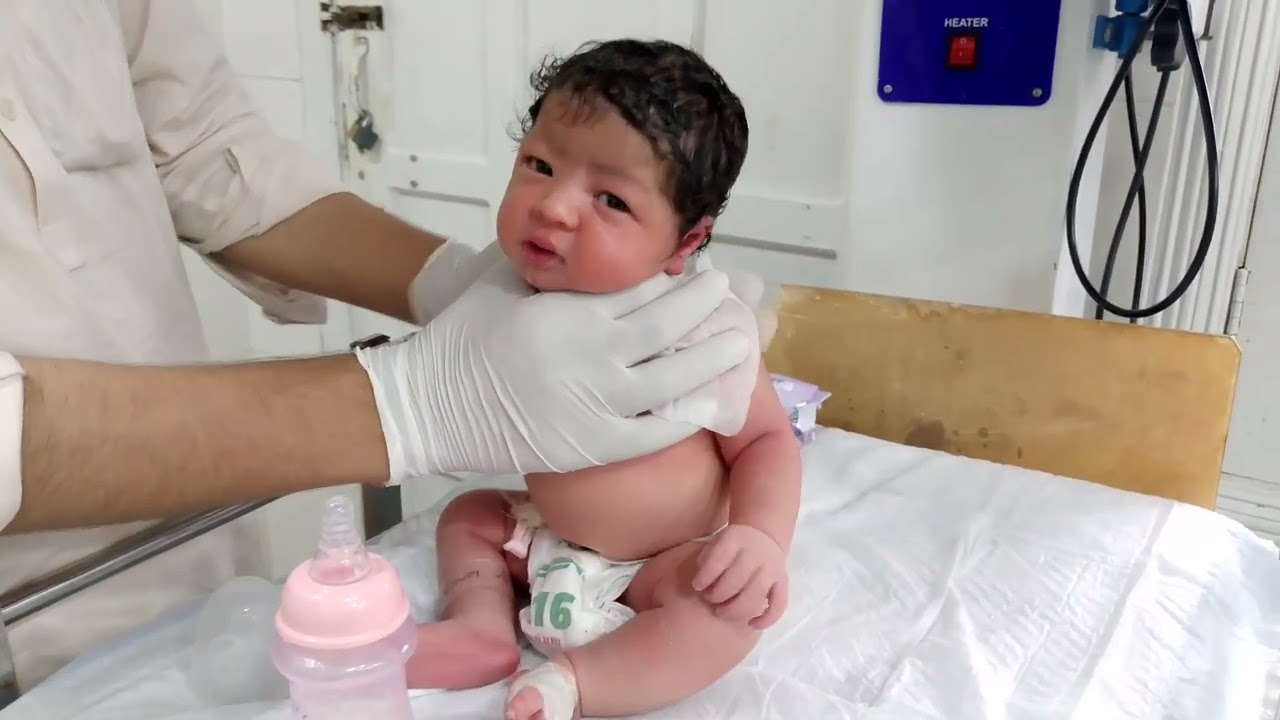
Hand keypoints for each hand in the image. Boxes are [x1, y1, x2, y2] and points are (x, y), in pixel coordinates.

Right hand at [355, 256, 751, 479]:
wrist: (428, 404)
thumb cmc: (462, 337)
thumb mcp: (505, 283)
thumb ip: (551, 270)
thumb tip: (584, 251)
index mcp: (572, 311)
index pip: (642, 291)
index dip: (680, 282)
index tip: (705, 273)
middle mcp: (592, 354)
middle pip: (668, 328)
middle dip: (707, 308)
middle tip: (733, 296)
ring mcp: (595, 403)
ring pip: (672, 380)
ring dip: (710, 359)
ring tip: (739, 345)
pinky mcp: (589, 444)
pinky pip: (651, 434)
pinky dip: (684, 419)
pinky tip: (710, 406)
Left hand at [692, 524, 788, 629]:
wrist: (764, 537)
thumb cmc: (733, 545)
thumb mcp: (717, 541)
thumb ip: (706, 558)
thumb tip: (700, 583)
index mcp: (736, 539)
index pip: (719, 559)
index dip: (706, 576)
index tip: (696, 586)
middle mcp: (756, 552)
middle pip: (736, 579)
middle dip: (718, 594)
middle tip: (708, 599)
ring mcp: (772, 568)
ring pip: (755, 594)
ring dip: (735, 609)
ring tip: (721, 613)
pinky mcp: (783, 582)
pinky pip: (779, 604)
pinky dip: (767, 619)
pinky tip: (751, 625)